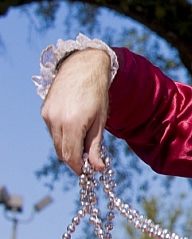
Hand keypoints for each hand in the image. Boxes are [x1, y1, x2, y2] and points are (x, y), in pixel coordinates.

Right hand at [41, 49, 110, 173]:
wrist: (84, 67)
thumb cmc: (97, 94)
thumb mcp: (100, 121)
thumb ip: (96, 146)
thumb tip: (97, 168)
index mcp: (73, 124)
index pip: (71, 156)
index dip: (78, 167)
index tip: (87, 171)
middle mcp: (56, 121)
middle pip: (61, 152)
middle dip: (74, 159)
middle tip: (88, 159)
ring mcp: (47, 115)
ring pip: (56, 142)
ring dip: (68, 147)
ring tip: (84, 140)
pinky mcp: (44, 111)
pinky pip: (52, 131)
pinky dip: (63, 135)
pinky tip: (75, 127)